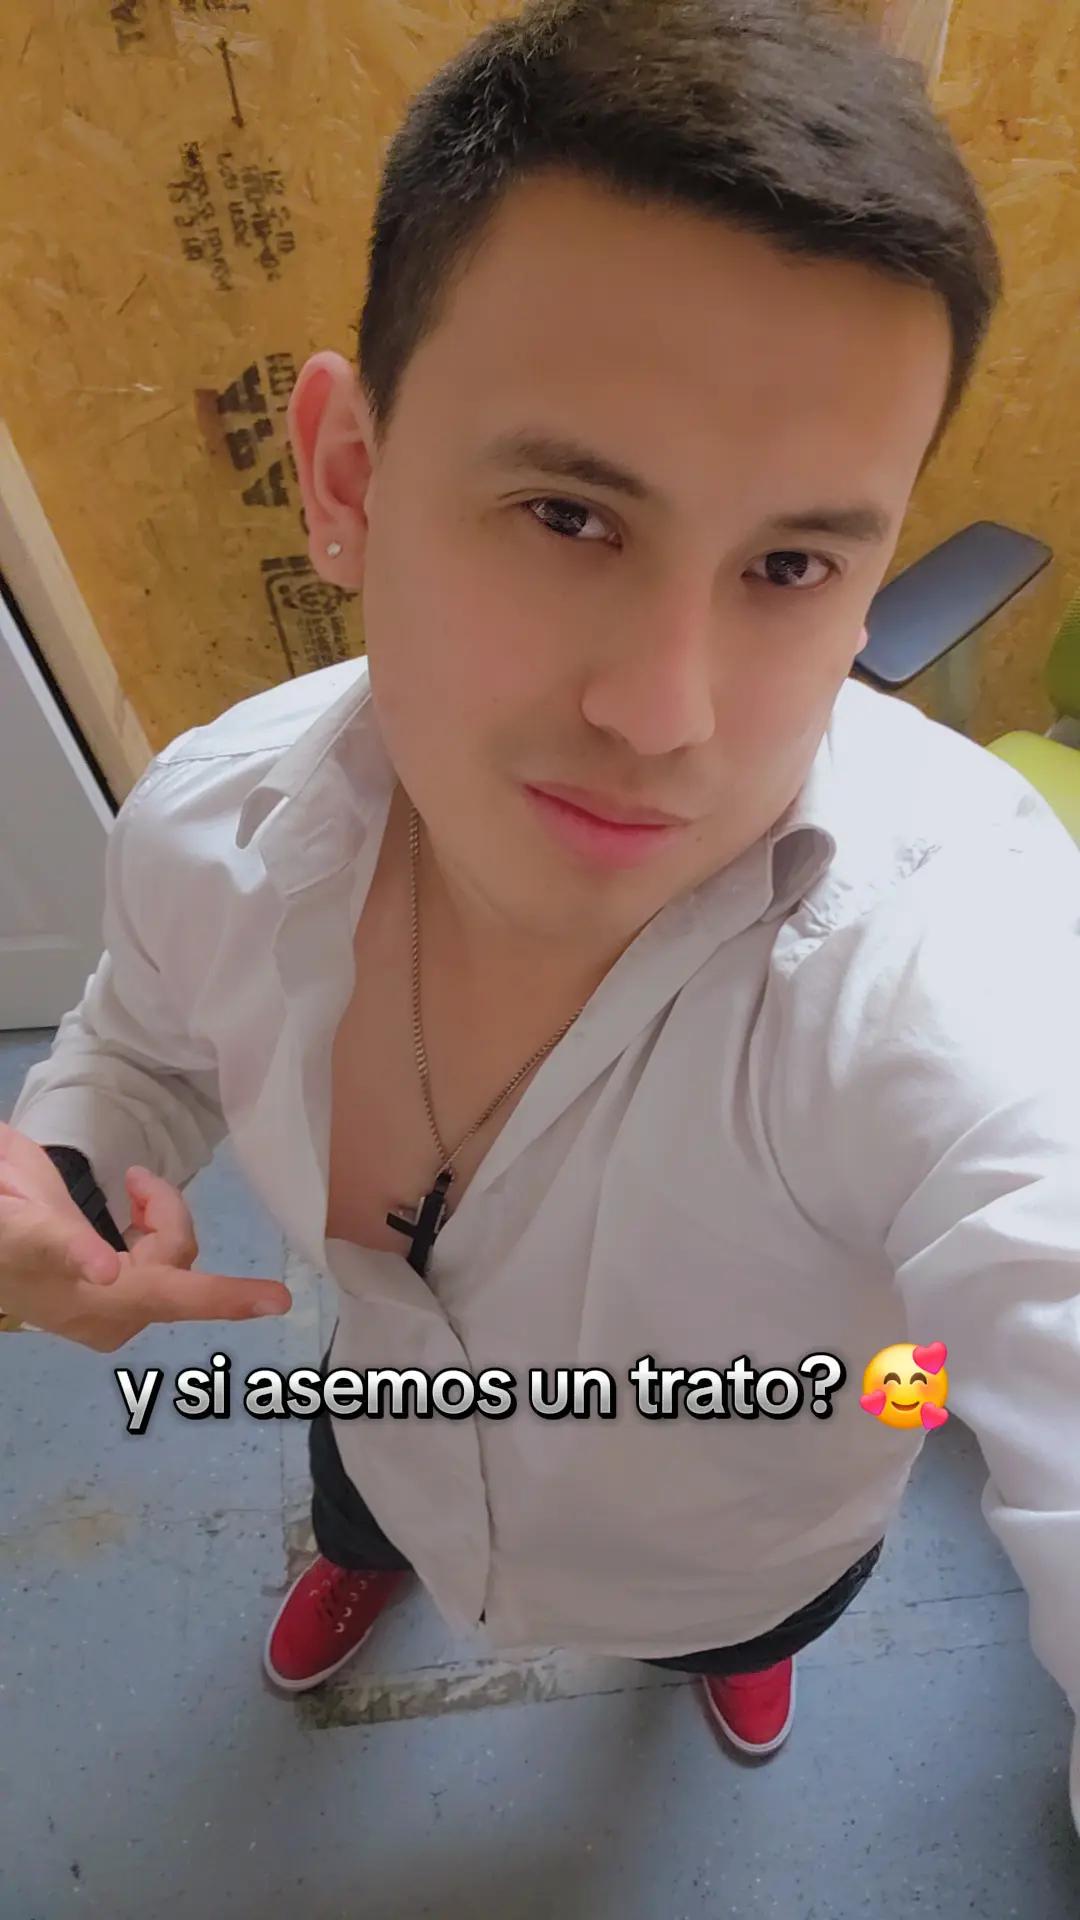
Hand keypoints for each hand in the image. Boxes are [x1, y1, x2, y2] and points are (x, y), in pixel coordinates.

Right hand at [0, 1122, 290, 1350]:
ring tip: (131, 1187)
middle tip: (133, 1176)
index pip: (165, 1295)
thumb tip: (106, 1273)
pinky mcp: (112, 1313)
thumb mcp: (22, 1219)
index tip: (277, 1302)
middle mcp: (104, 1317)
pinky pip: (164, 1276)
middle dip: (167, 1213)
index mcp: (86, 1296)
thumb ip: (61, 1243)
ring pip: (174, 1265)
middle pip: (175, 1265)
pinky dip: (158, 1236)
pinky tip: (135, 1212)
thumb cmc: (1, 1225)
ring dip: (161, 1221)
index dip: (224, 1298)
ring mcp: (109, 1319)